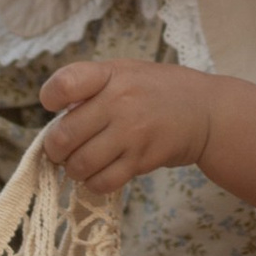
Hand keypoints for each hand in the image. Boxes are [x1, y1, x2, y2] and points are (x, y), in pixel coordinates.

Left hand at [38, 57, 255, 200]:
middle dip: (55, 148)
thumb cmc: (158, 90)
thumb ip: (91, 88)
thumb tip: (56, 117)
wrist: (206, 111)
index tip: (54, 107)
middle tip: (62, 149)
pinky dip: (94, 183)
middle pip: (63, 136)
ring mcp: (132, 133)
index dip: (49, 99)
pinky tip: (100, 174)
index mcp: (111, 74)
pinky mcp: (142, 160)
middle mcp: (120, 101)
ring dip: (74, 169)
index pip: (64, 84)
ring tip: (82, 162)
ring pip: (80, 164)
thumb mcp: (126, 72)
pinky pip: (103, 182)